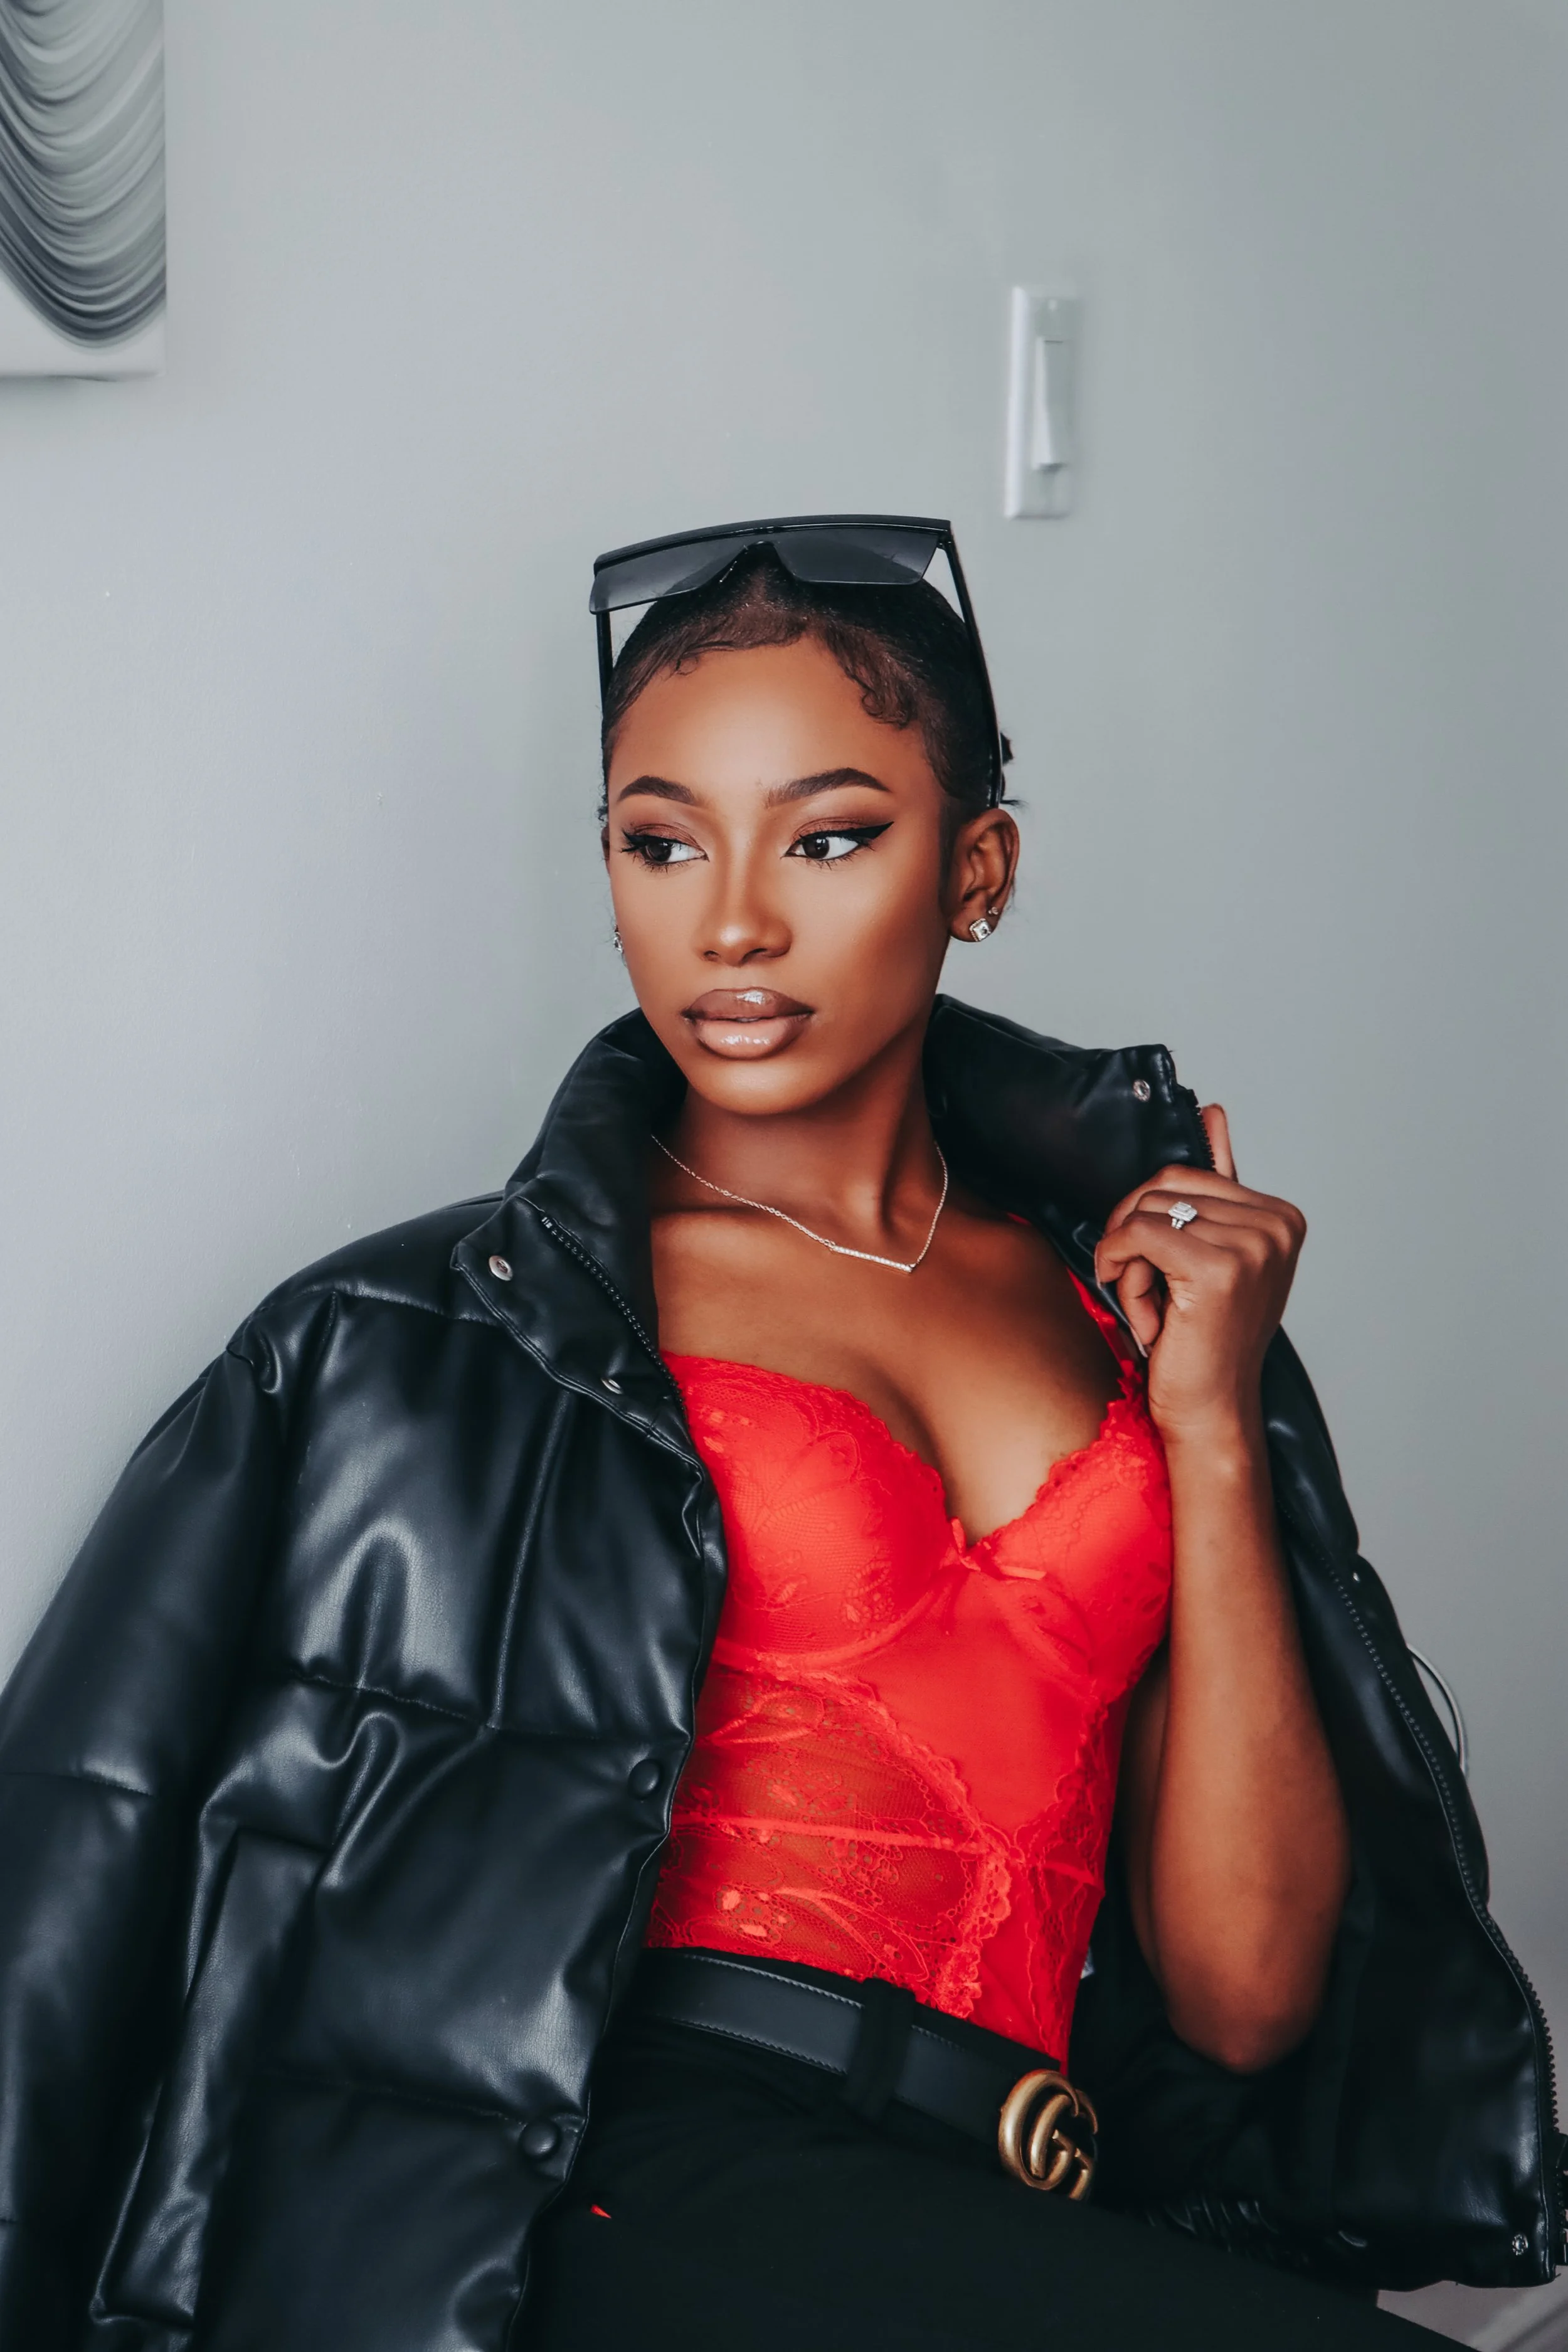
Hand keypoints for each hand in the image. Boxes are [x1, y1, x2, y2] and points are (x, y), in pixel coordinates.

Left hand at [1093, 1107, 1305, 1445]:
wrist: (1210, 1411)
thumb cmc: (1204, 1339)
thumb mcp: (1211, 1252)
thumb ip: (1216, 1182)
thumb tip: (1211, 1109)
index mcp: (1281, 1215)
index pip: (1186, 1174)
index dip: (1152, 1220)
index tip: (1167, 1272)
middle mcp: (1276, 1225)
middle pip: (1161, 1187)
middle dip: (1136, 1240)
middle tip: (1155, 1294)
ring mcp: (1253, 1245)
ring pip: (1144, 1213)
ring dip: (1129, 1263)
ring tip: (1157, 1309)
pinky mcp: (1219, 1269)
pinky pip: (1135, 1235)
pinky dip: (1119, 1269)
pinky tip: (1146, 1315)